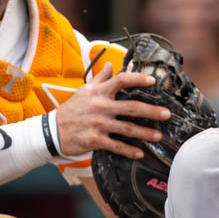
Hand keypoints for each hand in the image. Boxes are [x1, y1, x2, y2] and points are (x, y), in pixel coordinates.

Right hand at [51, 65, 168, 159]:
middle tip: (166, 114)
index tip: (152, 82)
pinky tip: (140, 153)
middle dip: (151, 111)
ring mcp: (99, 124)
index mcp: (99, 92)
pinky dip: (129, 150)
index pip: (121, 81)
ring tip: (158, 136)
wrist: (52, 131)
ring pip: (127, 129)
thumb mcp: (84, 90)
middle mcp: (101, 107)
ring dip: (145, 133)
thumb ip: (99, 78)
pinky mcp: (95, 140)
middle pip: (131, 107)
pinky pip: (116, 146)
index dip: (138, 79)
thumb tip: (110, 64)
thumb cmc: (71, 110)